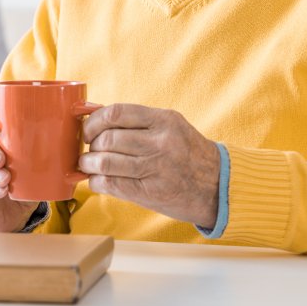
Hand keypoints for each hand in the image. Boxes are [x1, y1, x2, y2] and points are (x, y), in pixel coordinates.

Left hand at [80, 103, 220, 228]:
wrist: (218, 186)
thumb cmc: (188, 154)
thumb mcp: (172, 127)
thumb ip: (139, 123)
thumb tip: (96, 120)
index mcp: (164, 120)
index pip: (117, 113)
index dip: (94, 121)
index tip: (88, 130)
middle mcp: (161, 142)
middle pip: (108, 139)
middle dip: (91, 146)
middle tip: (90, 151)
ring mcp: (157, 168)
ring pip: (106, 162)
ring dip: (89, 165)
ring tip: (88, 166)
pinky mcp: (151, 192)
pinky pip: (112, 184)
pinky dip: (97, 182)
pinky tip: (98, 181)